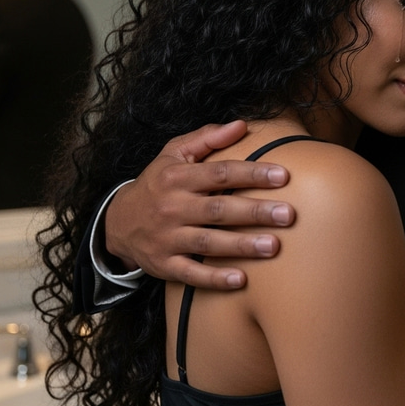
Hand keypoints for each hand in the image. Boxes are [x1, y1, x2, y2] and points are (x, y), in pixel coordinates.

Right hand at [104, 120, 294, 288]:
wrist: (117, 221)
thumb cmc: (157, 182)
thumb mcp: (174, 153)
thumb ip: (208, 137)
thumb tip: (242, 124)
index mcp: (178, 177)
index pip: (220, 173)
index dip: (252, 174)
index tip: (283, 176)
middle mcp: (173, 207)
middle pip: (218, 209)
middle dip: (254, 212)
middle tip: (287, 214)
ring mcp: (168, 238)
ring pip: (208, 242)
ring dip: (241, 246)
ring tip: (273, 246)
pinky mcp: (165, 264)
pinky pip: (190, 273)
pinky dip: (214, 278)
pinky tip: (240, 281)